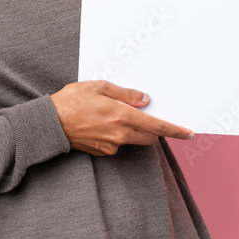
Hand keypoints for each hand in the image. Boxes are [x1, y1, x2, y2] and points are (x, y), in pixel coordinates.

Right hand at [50, 80, 194, 155]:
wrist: (49, 123)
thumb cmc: (71, 101)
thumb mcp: (99, 87)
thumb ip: (125, 94)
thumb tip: (145, 99)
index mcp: (122, 115)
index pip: (157, 127)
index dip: (175, 131)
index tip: (189, 133)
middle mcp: (120, 134)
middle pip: (149, 137)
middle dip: (153, 129)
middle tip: (143, 114)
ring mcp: (111, 145)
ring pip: (133, 139)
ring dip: (132, 130)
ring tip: (111, 114)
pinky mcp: (102, 151)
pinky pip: (118, 143)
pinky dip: (117, 134)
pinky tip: (100, 122)